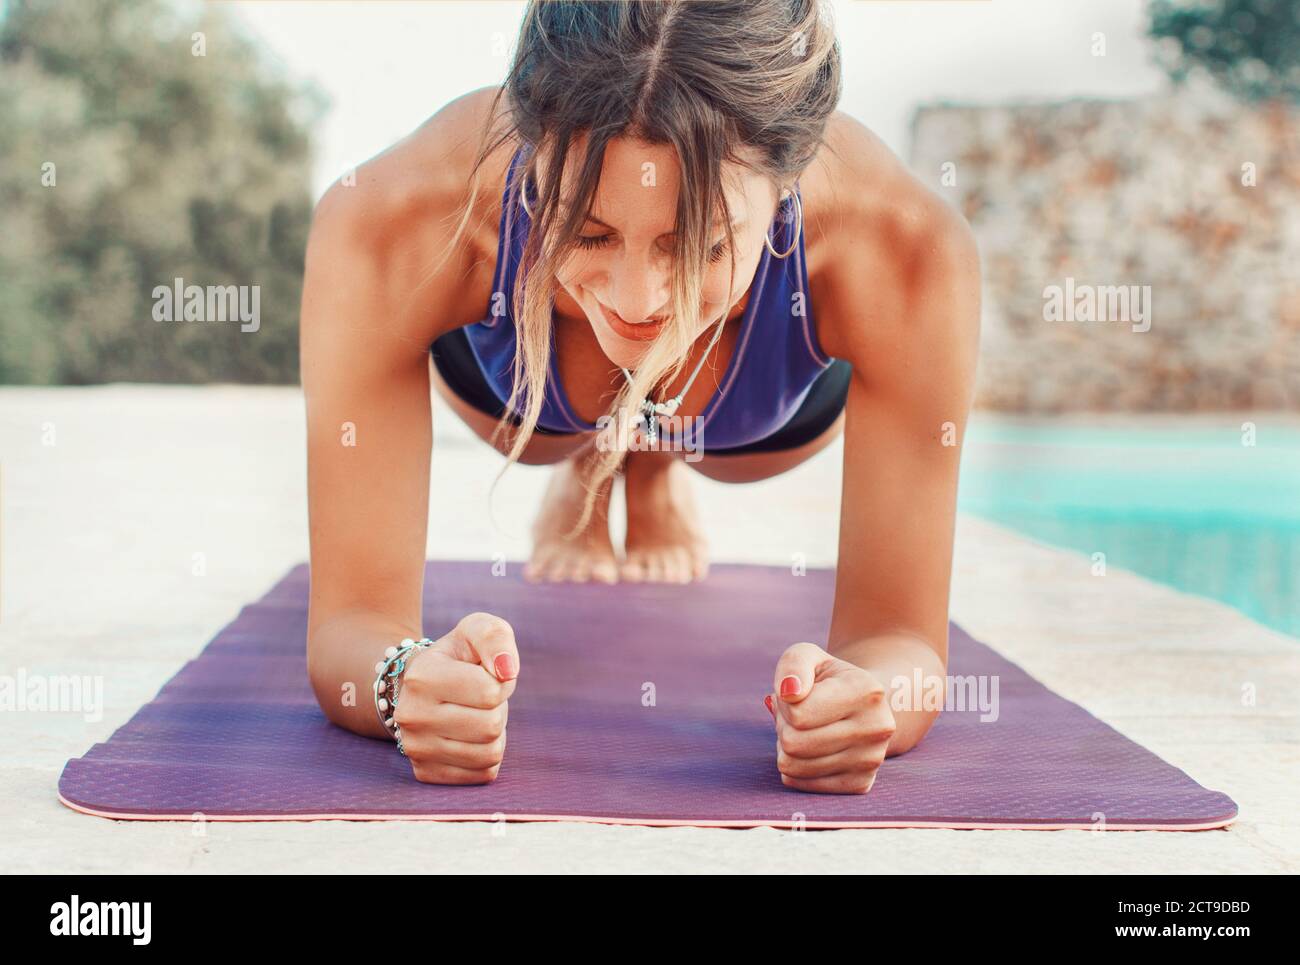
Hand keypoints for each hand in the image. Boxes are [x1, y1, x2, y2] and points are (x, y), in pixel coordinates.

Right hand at [393, 612, 518, 784]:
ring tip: (474, 714)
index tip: (485, 675)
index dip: (501, 682)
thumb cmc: (457, 656)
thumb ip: (495, 638)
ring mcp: (415, 748)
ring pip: (490, 753)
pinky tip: (468, 736)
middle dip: (498, 708)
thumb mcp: (476, 631)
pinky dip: (486, 755)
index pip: (490, 692)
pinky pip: (483, 774)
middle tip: (480, 698)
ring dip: (494, 733)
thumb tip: (507, 671)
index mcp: (422, 677)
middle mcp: (411, 716)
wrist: (418, 685)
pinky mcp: (425, 772)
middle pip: (490, 726)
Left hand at [765, 642, 894, 793]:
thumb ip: (793, 665)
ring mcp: (871, 760)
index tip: (798, 693)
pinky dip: (794, 765)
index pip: (798, 714)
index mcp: (867, 691)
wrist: (867, 706)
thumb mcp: (808, 657)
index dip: (785, 702)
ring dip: (786, 746)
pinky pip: (799, 783)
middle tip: (798, 713)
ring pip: (792, 766)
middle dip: (784, 725)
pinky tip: (813, 748)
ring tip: (806, 728)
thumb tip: (788, 693)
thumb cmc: (829, 679)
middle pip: (793, 743)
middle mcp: (876, 728)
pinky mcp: (861, 784)